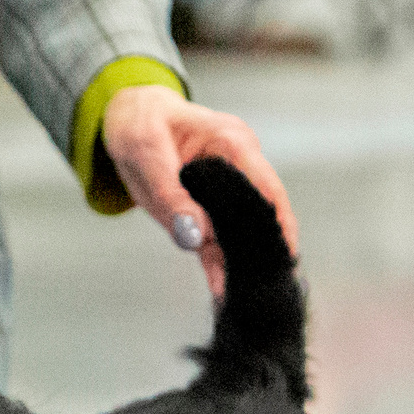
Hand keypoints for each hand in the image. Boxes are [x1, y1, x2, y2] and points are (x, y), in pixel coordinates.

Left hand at [99, 85, 299, 298]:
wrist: (129, 119)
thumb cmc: (141, 126)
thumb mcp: (146, 154)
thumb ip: (171, 195)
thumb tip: (197, 235)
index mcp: (232, 142)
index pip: (266, 185)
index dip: (279, 221)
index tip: (285, 253)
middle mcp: (239, 166)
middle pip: (262, 213)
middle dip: (266, 249)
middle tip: (267, 285)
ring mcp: (226, 191)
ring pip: (240, 232)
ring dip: (242, 262)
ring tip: (247, 294)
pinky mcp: (208, 211)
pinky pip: (216, 241)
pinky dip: (218, 264)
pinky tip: (222, 289)